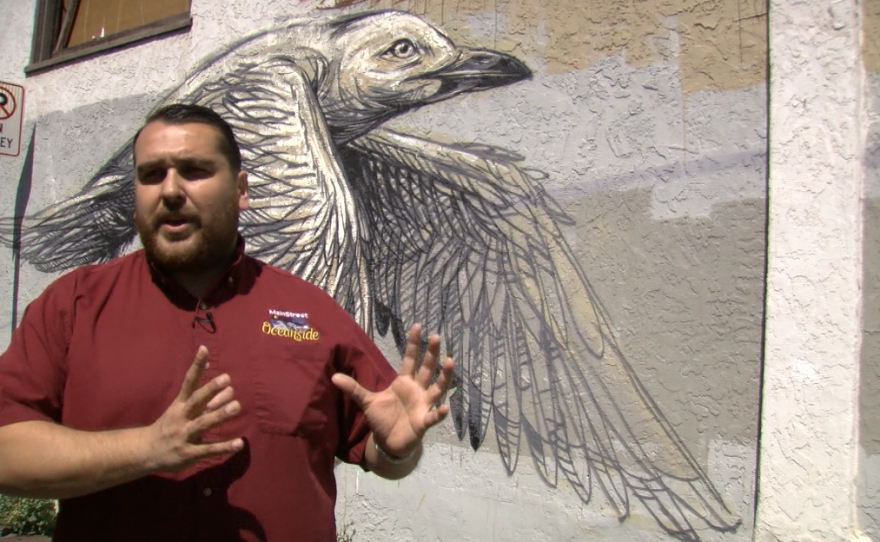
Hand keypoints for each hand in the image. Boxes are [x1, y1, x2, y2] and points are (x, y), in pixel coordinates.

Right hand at [146, 346, 243, 471]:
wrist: (146, 452)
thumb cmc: (171, 425)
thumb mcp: (183, 408)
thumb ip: (205, 395)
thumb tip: (222, 377)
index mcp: (180, 404)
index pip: (189, 381)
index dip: (196, 365)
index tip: (204, 349)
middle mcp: (182, 417)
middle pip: (196, 401)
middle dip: (210, 389)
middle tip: (226, 378)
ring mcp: (184, 435)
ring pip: (203, 424)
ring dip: (220, 415)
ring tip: (237, 406)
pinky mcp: (189, 453)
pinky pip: (208, 449)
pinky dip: (224, 447)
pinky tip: (239, 443)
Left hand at [331, 324, 454, 458]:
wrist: (389, 442)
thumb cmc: (382, 419)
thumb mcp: (366, 402)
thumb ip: (353, 389)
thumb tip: (333, 377)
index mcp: (404, 382)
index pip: (410, 359)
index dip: (414, 344)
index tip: (418, 326)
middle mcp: (417, 390)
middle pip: (426, 368)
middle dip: (432, 353)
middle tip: (436, 336)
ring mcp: (422, 405)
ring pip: (437, 388)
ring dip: (444, 376)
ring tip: (450, 361)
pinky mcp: (423, 422)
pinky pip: (433, 416)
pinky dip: (439, 413)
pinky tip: (445, 407)